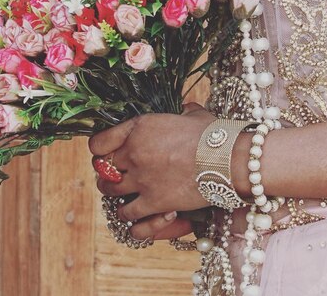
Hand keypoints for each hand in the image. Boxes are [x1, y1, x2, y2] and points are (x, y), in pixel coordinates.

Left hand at [89, 104, 213, 227]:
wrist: (227, 159)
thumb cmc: (213, 134)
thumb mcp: (193, 115)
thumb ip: (181, 113)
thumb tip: (185, 109)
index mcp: (139, 127)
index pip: (99, 141)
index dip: (99, 148)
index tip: (105, 152)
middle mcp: (133, 152)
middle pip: (102, 166)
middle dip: (107, 170)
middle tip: (116, 172)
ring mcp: (141, 179)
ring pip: (109, 190)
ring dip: (114, 192)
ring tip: (122, 192)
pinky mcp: (152, 202)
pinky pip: (127, 216)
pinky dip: (130, 217)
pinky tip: (138, 214)